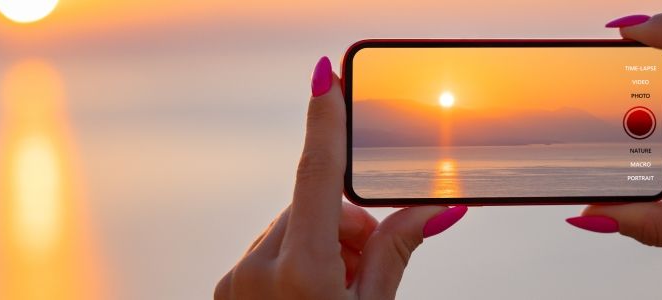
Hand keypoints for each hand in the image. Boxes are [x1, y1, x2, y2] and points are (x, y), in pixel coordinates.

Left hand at [214, 56, 467, 298]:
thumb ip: (395, 252)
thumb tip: (435, 209)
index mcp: (301, 272)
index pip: (317, 176)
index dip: (325, 122)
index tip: (325, 77)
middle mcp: (259, 271)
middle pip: (311, 208)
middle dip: (345, 228)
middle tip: (363, 271)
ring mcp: (237, 281)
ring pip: (288, 230)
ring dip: (320, 247)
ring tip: (338, 291)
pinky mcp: (226, 290)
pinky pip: (265, 254)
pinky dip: (291, 264)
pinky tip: (308, 297)